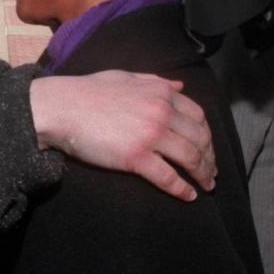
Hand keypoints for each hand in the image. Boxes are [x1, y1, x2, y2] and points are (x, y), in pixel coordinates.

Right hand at [30, 71, 216, 201]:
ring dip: (202, 174)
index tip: (208, 148)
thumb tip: (180, 86)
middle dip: (209, 158)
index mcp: (161, 92)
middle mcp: (161, 112)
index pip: (198, 116)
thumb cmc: (89, 91)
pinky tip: (189, 196)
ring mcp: (150, 135)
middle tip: (211, 172)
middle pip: (199, 139)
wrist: (62, 108)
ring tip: (206, 186)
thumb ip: (156, 81)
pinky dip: (182, 188)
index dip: (207, 135)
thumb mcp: (126, 77)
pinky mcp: (136, 157)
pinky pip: (167, 176)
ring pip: (190, 157)